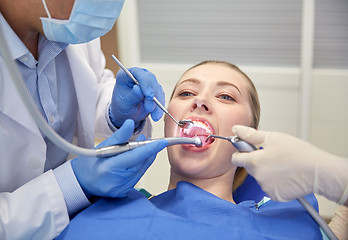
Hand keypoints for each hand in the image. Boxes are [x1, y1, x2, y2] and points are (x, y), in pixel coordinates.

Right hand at [71, 119, 166, 197]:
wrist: (81, 181)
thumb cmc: (90, 162)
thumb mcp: (102, 146)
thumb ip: (119, 136)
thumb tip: (130, 123)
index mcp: (110, 168)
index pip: (136, 156)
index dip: (151, 148)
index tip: (162, 142)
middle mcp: (117, 181)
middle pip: (141, 163)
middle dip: (148, 151)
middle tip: (148, 140)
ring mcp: (121, 189)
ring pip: (141, 170)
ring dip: (144, 158)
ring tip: (140, 148)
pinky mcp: (124, 192)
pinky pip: (137, 177)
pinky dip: (138, 167)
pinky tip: (134, 161)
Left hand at [110, 67, 164, 127]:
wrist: (127, 113)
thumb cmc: (122, 106)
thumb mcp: (124, 103)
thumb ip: (132, 96)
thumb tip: (138, 88)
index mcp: (126, 75)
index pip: (138, 73)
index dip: (145, 83)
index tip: (149, 96)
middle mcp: (139, 75)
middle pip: (151, 80)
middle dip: (153, 96)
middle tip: (150, 109)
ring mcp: (148, 82)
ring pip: (157, 89)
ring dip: (157, 104)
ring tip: (154, 116)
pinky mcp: (155, 89)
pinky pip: (160, 97)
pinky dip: (159, 107)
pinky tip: (156, 115)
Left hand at [231, 125, 347, 203]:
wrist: (318, 171)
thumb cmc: (297, 152)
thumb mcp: (273, 138)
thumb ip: (251, 135)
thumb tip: (236, 129)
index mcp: (255, 161)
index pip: (236, 159)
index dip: (241, 153)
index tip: (248, 149)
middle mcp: (258, 176)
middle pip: (249, 167)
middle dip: (256, 161)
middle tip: (272, 155)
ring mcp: (266, 187)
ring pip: (260, 177)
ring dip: (266, 172)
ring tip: (282, 165)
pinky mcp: (274, 196)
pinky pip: (269, 187)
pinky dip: (275, 182)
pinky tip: (285, 176)